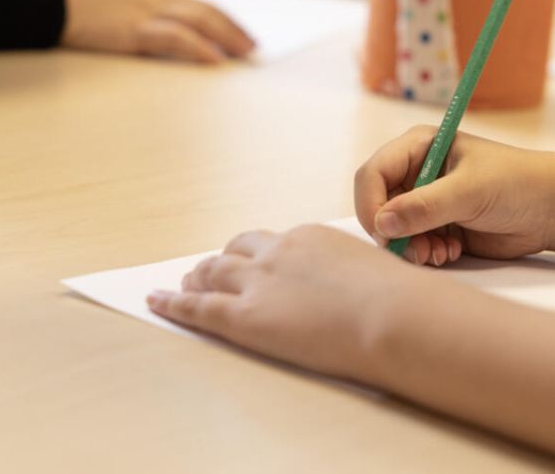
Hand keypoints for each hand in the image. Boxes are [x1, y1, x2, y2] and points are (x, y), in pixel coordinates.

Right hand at [56, 0, 255, 63]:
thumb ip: (137, 4)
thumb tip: (155, 25)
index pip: (197, 0)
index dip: (222, 16)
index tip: (239, 30)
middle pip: (207, 9)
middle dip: (234, 28)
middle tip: (253, 46)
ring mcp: (147, 10)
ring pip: (201, 20)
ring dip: (228, 37)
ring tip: (245, 53)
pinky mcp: (136, 29)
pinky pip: (177, 38)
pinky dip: (200, 48)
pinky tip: (215, 59)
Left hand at [148, 224, 441, 380]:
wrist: (393, 315)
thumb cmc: (399, 301)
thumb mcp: (376, 274)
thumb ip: (354, 278)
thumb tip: (361, 293)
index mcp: (312, 238)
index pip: (273, 243)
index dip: (256, 255)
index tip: (252, 262)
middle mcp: (279, 252)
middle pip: (237, 251)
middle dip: (220, 261)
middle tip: (207, 271)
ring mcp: (258, 282)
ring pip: (213, 273)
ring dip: (195, 279)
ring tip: (183, 286)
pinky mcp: (244, 316)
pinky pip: (197, 307)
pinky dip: (172, 303)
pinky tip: (156, 301)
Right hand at [354, 127, 554, 266]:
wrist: (552, 210)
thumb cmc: (516, 184)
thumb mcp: (469, 191)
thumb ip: (424, 207)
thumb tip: (382, 224)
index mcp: (419, 147)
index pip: (373, 174)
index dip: (371, 204)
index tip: (384, 232)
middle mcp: (417, 172)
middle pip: (378, 205)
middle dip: (393, 232)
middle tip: (415, 252)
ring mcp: (427, 200)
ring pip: (394, 230)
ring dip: (411, 247)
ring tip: (438, 254)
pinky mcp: (438, 226)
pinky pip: (413, 244)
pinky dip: (425, 253)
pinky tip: (451, 252)